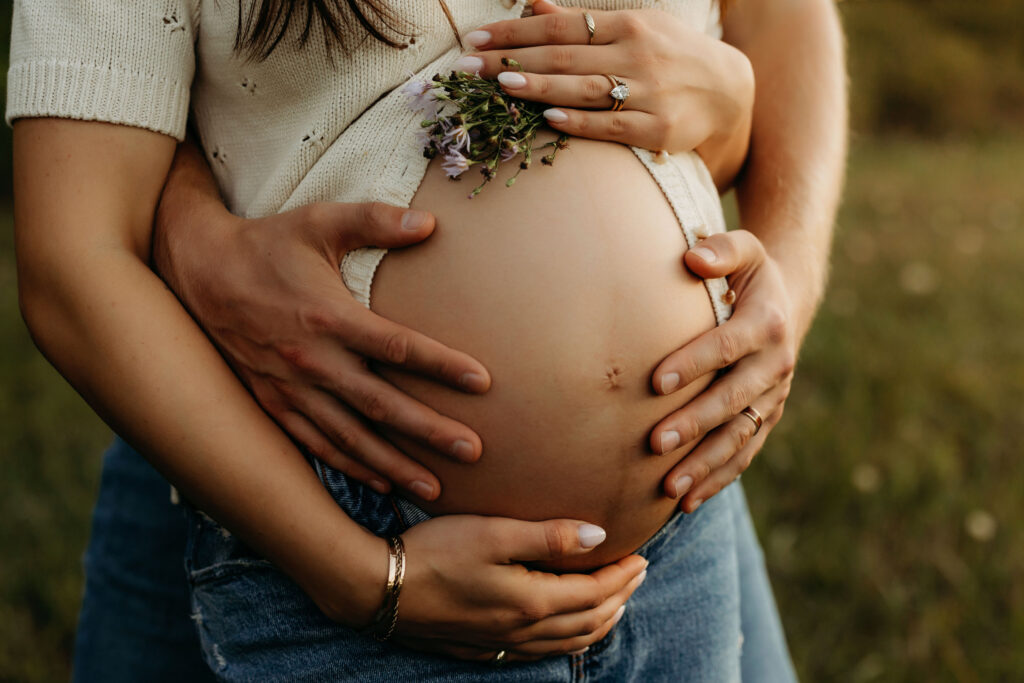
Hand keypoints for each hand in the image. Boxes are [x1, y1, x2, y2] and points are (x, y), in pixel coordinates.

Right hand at [153, 144, 491, 499]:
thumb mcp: (320, 221)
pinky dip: (350, 466)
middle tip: (475, 451)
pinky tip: (381, 483)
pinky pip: (316, 443)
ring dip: (394, 465)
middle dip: (430, 431)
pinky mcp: (273, 403)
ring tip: (436, 489)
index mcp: (328, 316)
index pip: (397, 347)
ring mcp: (290, 388)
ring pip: (351, 437)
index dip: (442, 365)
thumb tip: (432, 223)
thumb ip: (376, 221)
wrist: (197, 271)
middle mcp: (311, 360)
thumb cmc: (267, 243)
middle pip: (381, 404)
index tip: (483, 382)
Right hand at [393, 516, 646, 661]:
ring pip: (567, 642)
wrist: (379, 588)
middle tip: (638, 575)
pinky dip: (566, 642)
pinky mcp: (481, 646)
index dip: (622, 575)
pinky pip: (539, 653)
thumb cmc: (435, 551)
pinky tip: (564, 633)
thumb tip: (600, 534)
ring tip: (615, 605)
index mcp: (531, 600)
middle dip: (619, 598)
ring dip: (598, 623)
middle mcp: (522, 630)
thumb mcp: (494, 532)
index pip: (594, 592)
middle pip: (588, 621)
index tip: (641, 555)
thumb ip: (548, 535)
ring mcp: (501, 643)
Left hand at [455, 0, 753, 185]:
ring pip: (584, 88)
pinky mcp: (659, 129)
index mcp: (627, 24)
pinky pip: (612, 125)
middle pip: (564, 55)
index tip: (475, 38)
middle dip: (511, 59)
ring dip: (539, 86)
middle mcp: (637, 53)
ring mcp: (649, 92)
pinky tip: (549, 118)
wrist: (730, 90)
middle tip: (468, 66)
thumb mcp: (634, 27)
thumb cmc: (670, 54)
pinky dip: (580, 122)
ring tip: (500, 85)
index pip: (559, 25)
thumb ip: (583, 22)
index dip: (514, 30)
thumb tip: (534, 5)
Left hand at [649, 231, 796, 511]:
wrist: (782, 304)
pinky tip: (685, 501)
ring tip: (669, 487)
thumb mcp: (743, 249)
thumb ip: (719, 250)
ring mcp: (773, 397)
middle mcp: (776, 365)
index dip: (693, 364)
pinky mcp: (765, 420)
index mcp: (767, 323)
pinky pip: (743, 454)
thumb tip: (692, 258)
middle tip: (655, 442)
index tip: (655, 382)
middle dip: (695, 423)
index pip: (727, 346)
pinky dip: (717, 478)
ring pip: (739, 436)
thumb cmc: (746, 274)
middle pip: (733, 399)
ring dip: (705, 463)